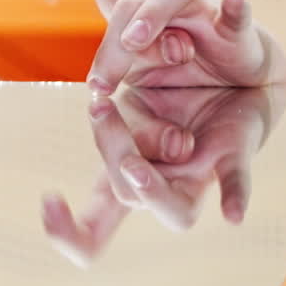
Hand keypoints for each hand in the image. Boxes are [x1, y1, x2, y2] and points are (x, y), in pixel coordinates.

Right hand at [42, 83, 285, 264]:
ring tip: (153, 142)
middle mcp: (161, 177)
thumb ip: (111, 63)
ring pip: (174, 207)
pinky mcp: (234, 149)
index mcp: (126, 163)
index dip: (69, 230)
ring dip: (152, 187)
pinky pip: (235, 179)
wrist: (231, 55)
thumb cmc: (166, 62)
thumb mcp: (126, 59)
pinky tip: (232, 215)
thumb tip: (100, 93)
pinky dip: (233, 197)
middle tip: (101, 104)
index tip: (51, 198)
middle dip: (110, 149)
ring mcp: (196, 170)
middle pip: (125, 195)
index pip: (98, 221)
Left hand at [45, 0, 285, 92]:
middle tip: (101, 84)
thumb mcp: (129, 62)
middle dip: (111, 44)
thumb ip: (112, 61)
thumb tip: (96, 84)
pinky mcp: (231, 24)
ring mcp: (196, 2)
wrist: (230, 80)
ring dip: (149, 15)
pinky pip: (233, 13)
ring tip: (134, 42)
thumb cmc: (170, 62)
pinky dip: (234, 8)